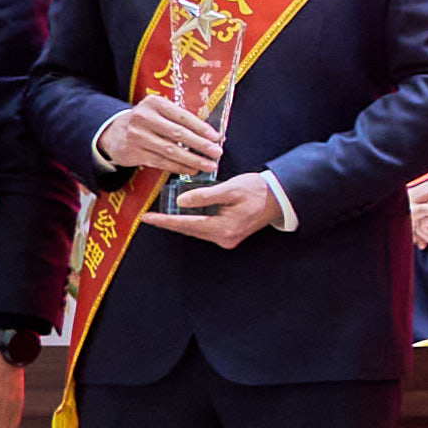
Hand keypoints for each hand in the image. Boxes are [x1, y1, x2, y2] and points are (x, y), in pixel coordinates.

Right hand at [94, 93, 226, 181]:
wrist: (113, 132)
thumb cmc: (146, 121)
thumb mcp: (159, 111)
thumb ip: (179, 119)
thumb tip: (210, 134)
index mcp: (154, 103)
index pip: (182, 116)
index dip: (201, 128)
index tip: (216, 137)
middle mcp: (143, 118)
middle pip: (177, 134)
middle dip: (200, 145)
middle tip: (217, 153)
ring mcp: (137, 136)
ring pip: (170, 151)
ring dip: (192, 160)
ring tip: (208, 165)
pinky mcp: (133, 153)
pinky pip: (161, 162)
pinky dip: (178, 167)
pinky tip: (191, 170)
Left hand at [141, 174, 287, 247]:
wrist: (280, 198)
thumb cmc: (258, 191)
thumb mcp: (230, 189)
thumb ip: (204, 196)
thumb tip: (181, 201)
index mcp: (222, 228)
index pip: (186, 224)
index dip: (164, 220)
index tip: (147, 217)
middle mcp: (223, 238)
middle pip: (189, 230)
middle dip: (170, 222)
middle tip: (152, 215)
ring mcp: (227, 238)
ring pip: (196, 229)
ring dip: (182, 221)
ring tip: (165, 212)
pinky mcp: (229, 234)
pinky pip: (205, 228)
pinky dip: (194, 220)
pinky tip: (187, 212)